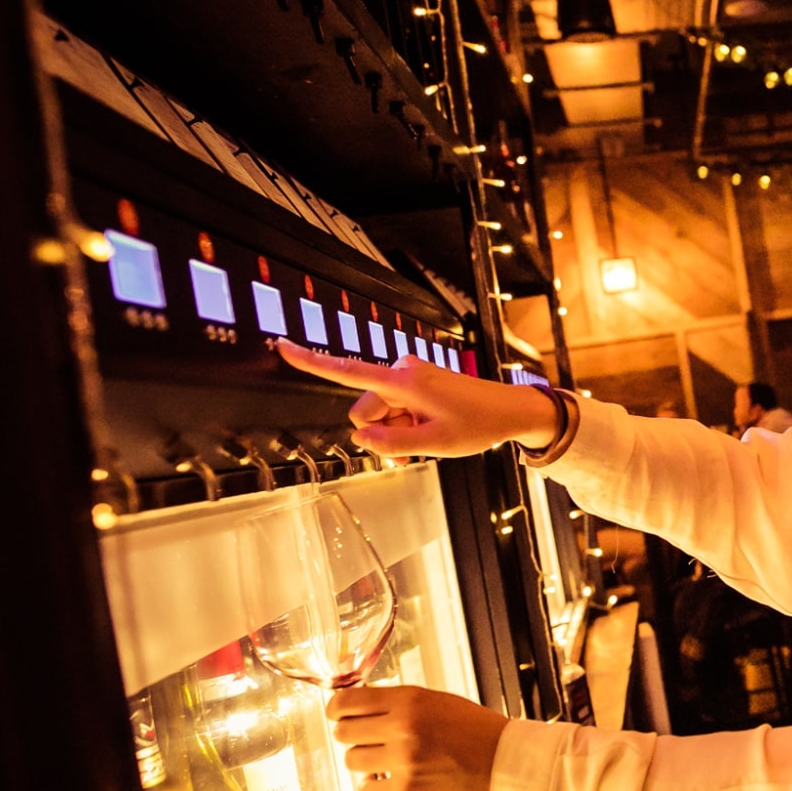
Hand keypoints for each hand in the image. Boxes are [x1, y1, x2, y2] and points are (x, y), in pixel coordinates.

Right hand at [277, 339, 558, 457]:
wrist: (511, 410)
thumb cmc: (477, 424)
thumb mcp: (433, 444)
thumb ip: (391, 443)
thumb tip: (360, 437)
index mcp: (402, 381)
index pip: (346, 371)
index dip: (310, 360)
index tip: (280, 345)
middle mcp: (401, 372)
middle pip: (365, 410)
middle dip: (381, 431)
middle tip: (416, 445)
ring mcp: (410, 377)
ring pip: (381, 413)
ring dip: (397, 431)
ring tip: (429, 439)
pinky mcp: (417, 383)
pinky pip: (396, 409)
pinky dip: (406, 425)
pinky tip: (429, 433)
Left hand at [328, 686, 506, 790]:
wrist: (505, 760)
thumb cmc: (477, 730)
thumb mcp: (437, 701)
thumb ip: (399, 704)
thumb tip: (360, 709)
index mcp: (410, 699)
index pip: (348, 702)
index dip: (337, 710)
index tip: (338, 715)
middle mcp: (403, 726)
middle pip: (344, 733)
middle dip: (352, 737)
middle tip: (367, 740)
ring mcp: (404, 759)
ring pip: (353, 761)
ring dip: (366, 763)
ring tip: (387, 761)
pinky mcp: (408, 789)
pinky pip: (367, 790)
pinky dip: (375, 788)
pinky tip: (391, 781)